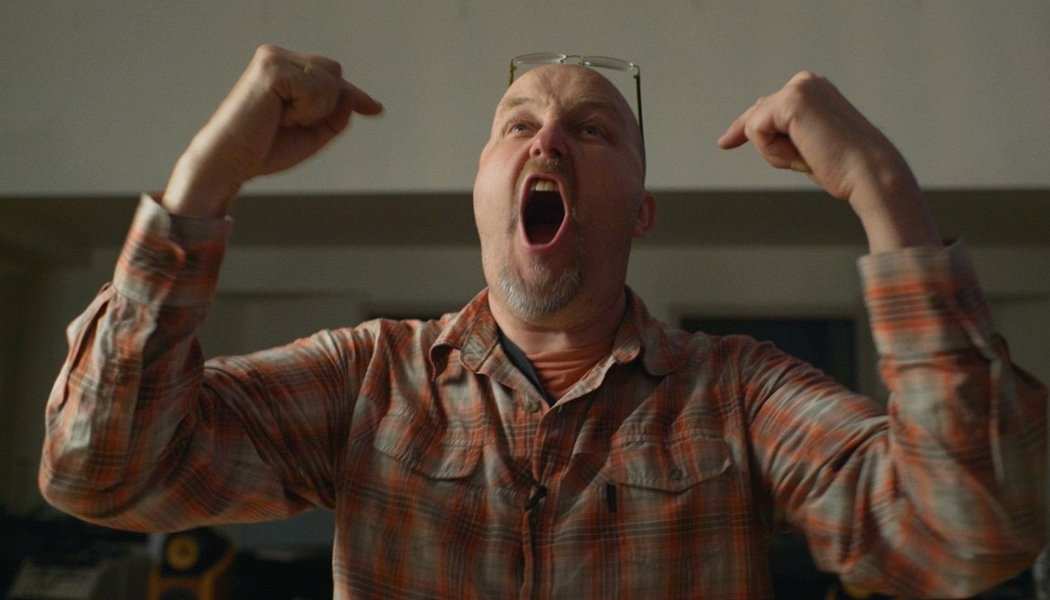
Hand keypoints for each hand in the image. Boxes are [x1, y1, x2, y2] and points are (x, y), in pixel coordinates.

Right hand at [164, 45, 382, 216]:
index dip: (355, 95)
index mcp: (285, 69)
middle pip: (335, 73)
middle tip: (293, 122)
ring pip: (329, 81)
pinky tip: (280, 116)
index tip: (375, 108)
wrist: (233, 162)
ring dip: (314, 110)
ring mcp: (273, 58)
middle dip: (327, 105)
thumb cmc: (265, 149)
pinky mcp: (272, 67)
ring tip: (283, 119)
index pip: (331, 76)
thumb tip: (356, 98)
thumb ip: (337, 114)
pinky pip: (316, 89)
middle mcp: (278, 57)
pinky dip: (306, 109)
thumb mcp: (313, 132)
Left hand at [718, 71, 939, 251]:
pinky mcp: (791, 100)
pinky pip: (756, 132)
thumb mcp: (805, 144)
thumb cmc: (841, 167)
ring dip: (776, 153)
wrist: (867, 173)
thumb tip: (752, 122)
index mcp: (811, 88)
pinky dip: (773, 152)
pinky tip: (804, 153)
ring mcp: (798, 87)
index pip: (765, 107)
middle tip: (812, 157)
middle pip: (755, 117)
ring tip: (811, 156)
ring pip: (755, 127)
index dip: (742, 128)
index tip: (724, 143)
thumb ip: (783, 130)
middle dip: (771, 148)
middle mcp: (804, 81)